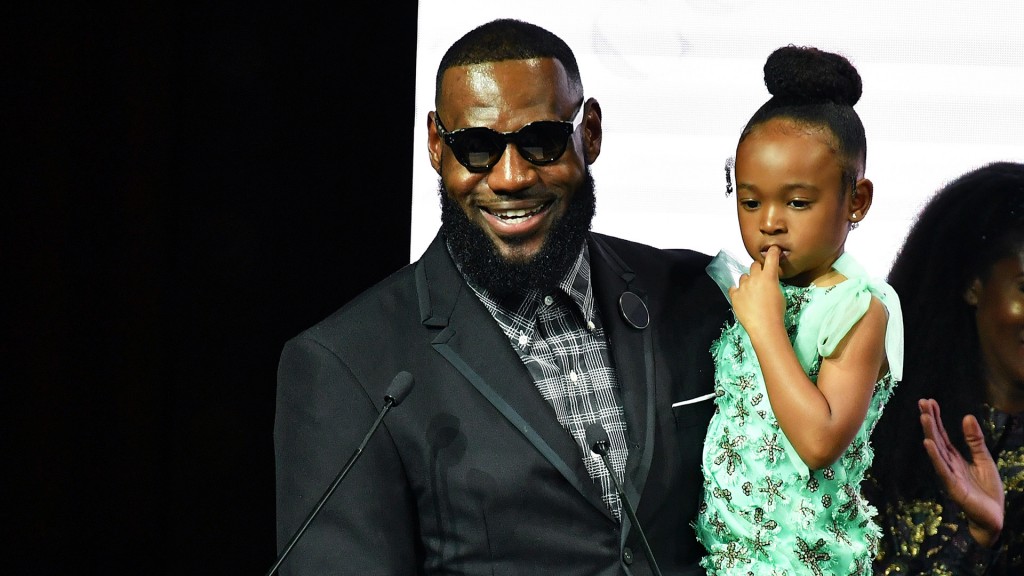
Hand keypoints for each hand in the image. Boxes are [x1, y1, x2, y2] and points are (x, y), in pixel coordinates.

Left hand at [729, 246, 784, 336]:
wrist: (764, 327)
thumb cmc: (776, 312)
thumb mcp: (779, 294)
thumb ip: (772, 283)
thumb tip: (768, 280)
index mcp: (769, 276)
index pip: (771, 257)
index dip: (773, 252)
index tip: (773, 250)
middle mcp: (754, 278)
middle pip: (754, 265)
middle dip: (758, 269)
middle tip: (761, 279)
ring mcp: (743, 286)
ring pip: (743, 277)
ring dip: (747, 281)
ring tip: (752, 293)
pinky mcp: (734, 295)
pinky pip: (734, 289)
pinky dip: (737, 292)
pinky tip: (742, 298)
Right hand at [919, 398, 1003, 546]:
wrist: (993, 517)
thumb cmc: (987, 491)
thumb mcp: (984, 460)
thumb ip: (975, 441)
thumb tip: (967, 416)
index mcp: (955, 458)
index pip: (943, 434)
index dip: (936, 418)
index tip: (929, 401)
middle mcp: (948, 464)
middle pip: (937, 438)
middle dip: (929, 420)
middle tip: (922, 401)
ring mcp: (949, 475)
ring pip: (937, 451)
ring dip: (930, 433)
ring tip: (924, 416)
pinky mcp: (953, 487)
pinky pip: (942, 469)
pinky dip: (935, 456)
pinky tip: (928, 443)